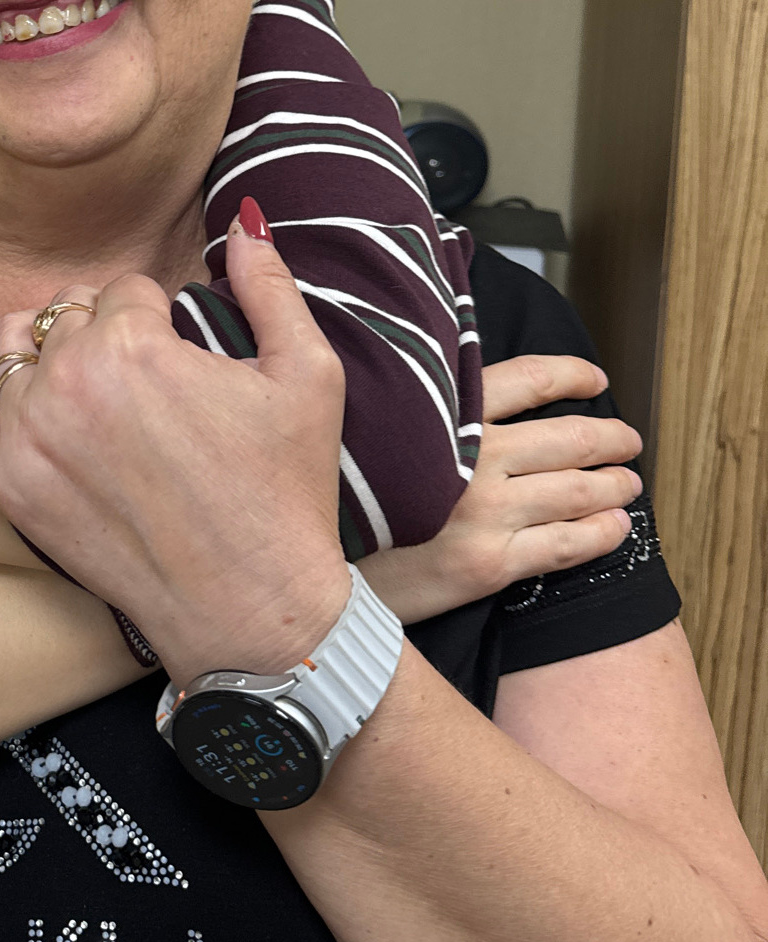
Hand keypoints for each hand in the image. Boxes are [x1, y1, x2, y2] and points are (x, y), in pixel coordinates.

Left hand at [0, 203, 350, 686]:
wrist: (254, 609)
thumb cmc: (286, 493)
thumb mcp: (309, 374)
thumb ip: (270, 285)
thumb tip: (243, 218)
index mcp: (135, 345)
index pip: (128, 289)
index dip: (161, 313)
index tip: (186, 352)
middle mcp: (69, 382)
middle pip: (70, 314)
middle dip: (107, 328)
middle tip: (151, 376)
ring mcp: (28, 438)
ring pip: (15, 348)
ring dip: (45, 344)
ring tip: (84, 365)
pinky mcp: (9, 488)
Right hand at [359, 357, 641, 622]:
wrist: (313, 567)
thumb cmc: (342, 498)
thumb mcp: (373, 430)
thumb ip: (423, 407)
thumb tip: (464, 392)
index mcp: (447, 417)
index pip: (527, 378)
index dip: (571, 374)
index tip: (594, 378)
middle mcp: (473, 460)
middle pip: (567, 438)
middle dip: (610, 437)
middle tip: (627, 440)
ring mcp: (486, 513)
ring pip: (577, 490)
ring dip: (614, 484)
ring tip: (627, 483)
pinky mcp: (490, 564)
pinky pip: (567, 544)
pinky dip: (602, 532)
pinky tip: (615, 527)